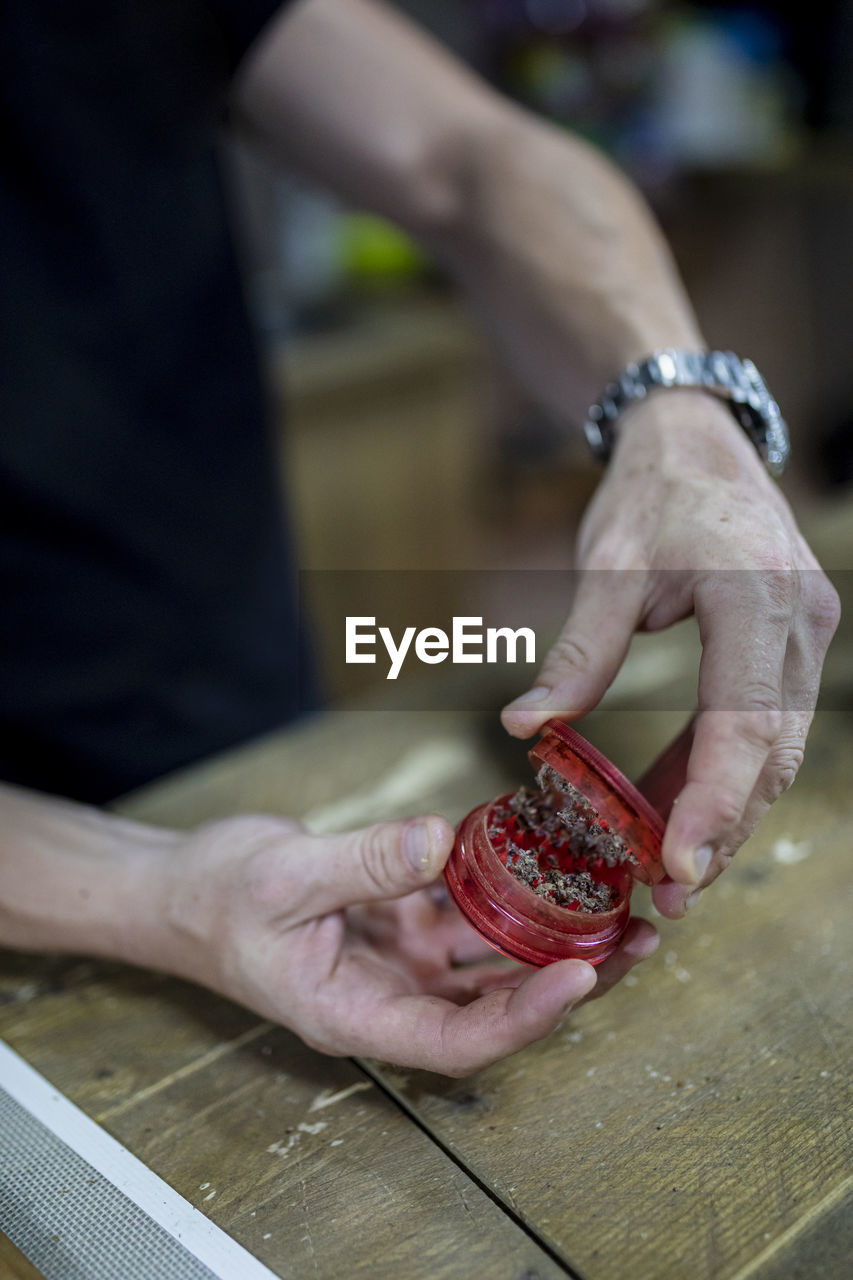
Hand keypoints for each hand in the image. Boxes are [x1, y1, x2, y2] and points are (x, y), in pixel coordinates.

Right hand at [159, 813, 657, 1075]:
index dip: (523, 1019)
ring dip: (549, 940)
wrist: (182, 889)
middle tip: (632, 942)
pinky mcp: (401, 921)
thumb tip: (441, 839)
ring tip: (616, 912)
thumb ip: (363, 864)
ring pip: (489, 963)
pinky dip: (504, 892)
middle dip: (566, 982)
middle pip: (492, 1009)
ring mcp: (399, 960)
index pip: (455, 1039)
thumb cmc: (215, 901)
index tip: (578, 977)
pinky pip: (464, 912)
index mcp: (355, 1013)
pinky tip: (545, 864)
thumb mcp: (284, 878)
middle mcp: (389, 996)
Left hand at [501, 392, 839, 917]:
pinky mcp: (791, 644)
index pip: (744, 724)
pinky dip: (722, 771)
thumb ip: (576, 653)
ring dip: (726, 809)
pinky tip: (676, 808)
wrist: (694, 440)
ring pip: (775, 748)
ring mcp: (805, 633)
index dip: (714, 802)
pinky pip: (763, 724)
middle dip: (723, 826)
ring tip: (670, 871)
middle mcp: (798, 621)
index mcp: (754, 597)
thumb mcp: (607, 567)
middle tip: (670, 895)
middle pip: (771, 752)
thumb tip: (524, 729)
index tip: (677, 867)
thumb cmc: (651, 494)